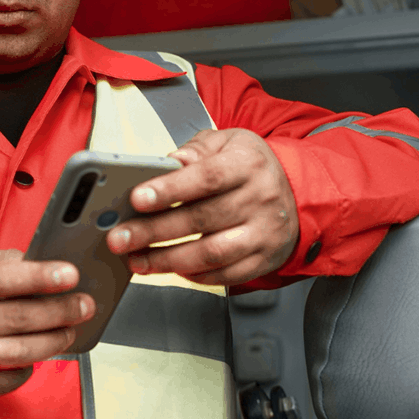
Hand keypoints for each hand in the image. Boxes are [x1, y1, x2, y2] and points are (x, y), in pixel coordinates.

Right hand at [0, 250, 93, 401]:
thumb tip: (38, 260)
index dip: (38, 277)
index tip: (70, 274)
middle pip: (16, 318)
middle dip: (59, 311)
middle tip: (85, 304)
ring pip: (18, 351)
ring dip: (53, 340)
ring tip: (70, 330)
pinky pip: (7, 379)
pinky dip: (29, 367)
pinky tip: (37, 354)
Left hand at [106, 129, 299, 285]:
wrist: (298, 194)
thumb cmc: (251, 167)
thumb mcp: (228, 142)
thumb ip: (196, 150)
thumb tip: (169, 162)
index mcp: (247, 164)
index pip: (206, 178)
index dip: (169, 190)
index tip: (136, 199)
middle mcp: (259, 199)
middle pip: (202, 219)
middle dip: (154, 231)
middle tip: (121, 237)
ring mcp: (264, 234)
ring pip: (212, 253)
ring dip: (168, 260)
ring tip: (137, 260)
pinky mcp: (263, 260)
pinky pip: (225, 275)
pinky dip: (194, 275)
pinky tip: (170, 268)